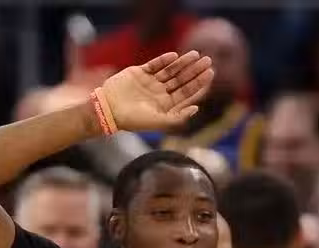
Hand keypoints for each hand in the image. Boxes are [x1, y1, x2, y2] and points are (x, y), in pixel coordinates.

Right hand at [99, 50, 213, 132]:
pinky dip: (164, 60)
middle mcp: (160, 93)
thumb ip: (179, 117)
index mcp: (167, 105)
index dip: (199, 83)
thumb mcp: (159, 121)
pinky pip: (154, 65)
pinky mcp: (139, 72)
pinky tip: (175, 56)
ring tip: (196, 54)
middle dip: (195, 70)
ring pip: (171, 70)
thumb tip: (197, 108)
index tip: (210, 74)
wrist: (108, 109)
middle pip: (182, 79)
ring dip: (183, 62)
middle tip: (208, 61)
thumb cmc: (134, 120)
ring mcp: (150, 82)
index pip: (188, 92)